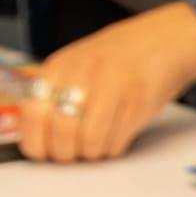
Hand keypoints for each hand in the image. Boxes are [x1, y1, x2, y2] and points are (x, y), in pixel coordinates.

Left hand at [15, 3, 195, 162]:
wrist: (163, 42)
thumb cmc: (115, 61)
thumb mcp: (74, 67)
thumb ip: (52, 94)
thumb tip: (33, 135)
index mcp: (60, 66)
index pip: (34, 114)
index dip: (36, 142)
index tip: (42, 152)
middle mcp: (84, 73)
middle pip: (62, 131)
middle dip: (65, 153)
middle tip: (71, 154)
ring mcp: (114, 86)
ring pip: (90, 142)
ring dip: (91, 153)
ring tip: (96, 144)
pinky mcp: (139, 102)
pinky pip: (117, 142)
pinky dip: (113, 148)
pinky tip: (115, 136)